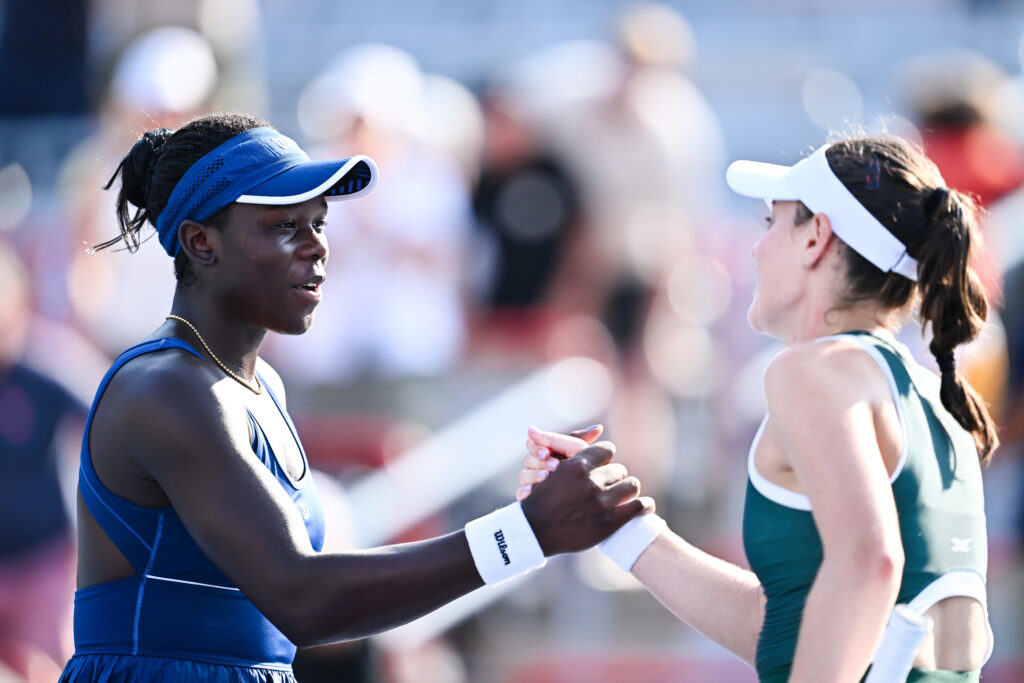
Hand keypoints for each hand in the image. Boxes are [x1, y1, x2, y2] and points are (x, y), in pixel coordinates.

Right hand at [516, 425, 602, 500]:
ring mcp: (534, 484)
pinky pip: (521, 494)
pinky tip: (533, 493)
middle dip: (539, 461)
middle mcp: (539, 467)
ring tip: (547, 477)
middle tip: (554, 466)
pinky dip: (525, 493)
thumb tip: (599, 428)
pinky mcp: (531, 501)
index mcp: (547, 453)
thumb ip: (583, 442)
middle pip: (528, 459)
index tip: (547, 453)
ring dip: (534, 475)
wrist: (586, 511)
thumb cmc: (587, 477)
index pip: (533, 443)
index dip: (537, 447)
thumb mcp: (583, 457)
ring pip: (524, 475)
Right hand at [519, 439, 653, 555]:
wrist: (533, 532)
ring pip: (632, 485)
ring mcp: (599, 504)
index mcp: (576, 466)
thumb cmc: (541, 496)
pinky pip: (638, 507)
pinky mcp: (608, 524)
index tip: (603, 465)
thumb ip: (574, 444)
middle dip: (615, 476)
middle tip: (611, 484)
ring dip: (628, 489)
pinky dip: (645, 505)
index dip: (605, 458)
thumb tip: (600, 427)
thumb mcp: (553, 467)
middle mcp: (589, 483)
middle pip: (619, 469)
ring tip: (626, 494)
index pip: (607, 450)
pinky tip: (646, 505)